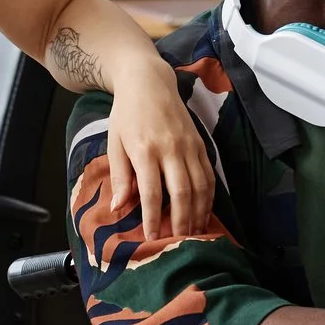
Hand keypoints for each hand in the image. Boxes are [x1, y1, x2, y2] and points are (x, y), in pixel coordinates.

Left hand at [103, 82, 214, 241]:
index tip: (153, 238)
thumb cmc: (126, 115)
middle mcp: (171, 148)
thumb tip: (118, 208)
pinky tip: (205, 211)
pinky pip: (209, 174)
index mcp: (145, 149)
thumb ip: (119, 176)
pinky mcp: (200, 143)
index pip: (152, 192)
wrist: (149, 82)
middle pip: (182, 191)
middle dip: (182, 221)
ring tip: (196, 233)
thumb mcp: (114, 143)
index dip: (154, 218)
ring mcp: (189, 145)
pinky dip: (209, 196)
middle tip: (179, 243)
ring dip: (200, 212)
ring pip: (200, 185)